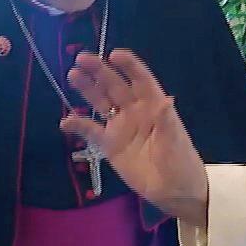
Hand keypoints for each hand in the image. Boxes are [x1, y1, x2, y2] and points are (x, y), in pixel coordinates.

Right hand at [62, 50, 209, 224]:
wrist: (174, 191)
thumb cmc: (180, 162)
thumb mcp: (175, 142)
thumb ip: (167, 121)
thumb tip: (167, 100)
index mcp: (153, 105)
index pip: (140, 79)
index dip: (128, 65)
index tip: (114, 54)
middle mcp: (135, 111)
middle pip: (115, 85)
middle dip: (99, 71)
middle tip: (82, 58)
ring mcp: (120, 127)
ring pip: (101, 102)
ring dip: (87, 89)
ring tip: (72, 75)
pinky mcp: (109, 145)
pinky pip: (91, 131)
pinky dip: (78, 125)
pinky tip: (65, 121)